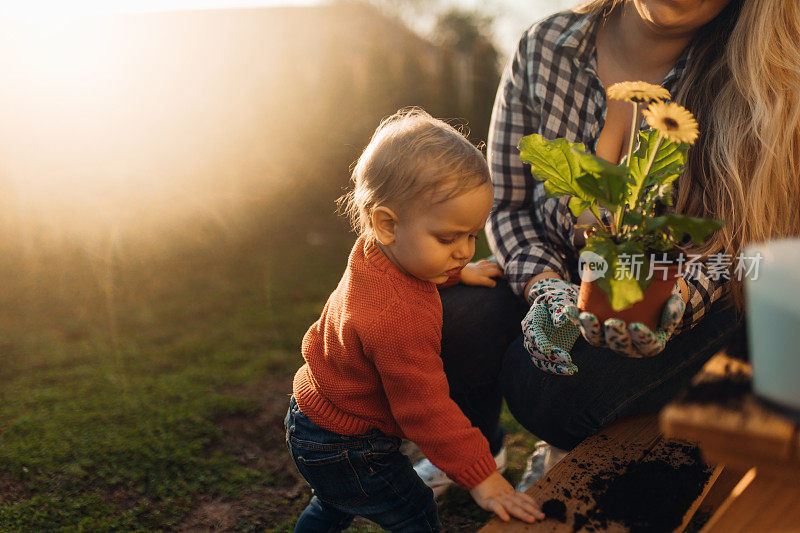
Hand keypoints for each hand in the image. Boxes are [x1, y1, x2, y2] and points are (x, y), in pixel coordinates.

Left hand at [460, 259, 503, 287]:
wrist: (458, 271)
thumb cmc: (468, 278)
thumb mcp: (479, 281)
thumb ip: (487, 282)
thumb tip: (495, 284)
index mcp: (485, 272)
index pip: (497, 272)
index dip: (502, 275)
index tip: (507, 278)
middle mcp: (483, 268)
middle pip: (494, 266)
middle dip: (501, 269)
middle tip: (505, 271)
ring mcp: (478, 265)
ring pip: (489, 263)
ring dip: (495, 264)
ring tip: (499, 266)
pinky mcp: (473, 265)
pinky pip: (482, 262)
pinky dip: (487, 262)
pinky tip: (487, 262)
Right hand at [470, 471, 544, 523]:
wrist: (474, 472)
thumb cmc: (486, 484)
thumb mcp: (499, 490)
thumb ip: (508, 496)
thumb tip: (518, 503)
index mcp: (509, 493)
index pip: (524, 498)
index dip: (533, 504)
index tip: (541, 509)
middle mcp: (506, 495)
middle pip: (522, 504)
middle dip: (533, 511)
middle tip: (542, 517)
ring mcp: (498, 498)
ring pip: (512, 507)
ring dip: (522, 513)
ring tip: (531, 519)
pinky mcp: (487, 501)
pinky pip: (495, 507)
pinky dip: (501, 512)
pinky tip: (506, 518)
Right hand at [521, 278, 580, 374]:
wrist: (564, 305)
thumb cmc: (561, 299)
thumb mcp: (561, 299)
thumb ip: (559, 308)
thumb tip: (559, 322)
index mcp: (532, 319)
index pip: (531, 332)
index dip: (539, 342)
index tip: (548, 350)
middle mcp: (531, 334)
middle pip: (534, 349)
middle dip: (550, 357)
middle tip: (569, 360)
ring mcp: (538, 345)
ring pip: (539, 361)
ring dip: (554, 368)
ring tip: (572, 370)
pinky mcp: (548, 353)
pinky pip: (548, 365)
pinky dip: (559, 370)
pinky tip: (573, 370)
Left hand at [563, 283, 685, 357]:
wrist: (646, 298)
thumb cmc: (662, 302)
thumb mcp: (673, 303)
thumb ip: (674, 306)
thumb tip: (672, 304)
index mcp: (650, 343)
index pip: (648, 347)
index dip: (642, 339)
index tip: (636, 327)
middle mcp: (628, 345)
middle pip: (619, 346)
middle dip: (615, 335)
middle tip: (612, 323)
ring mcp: (608, 338)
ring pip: (597, 339)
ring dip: (590, 329)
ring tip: (586, 316)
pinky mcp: (594, 327)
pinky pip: (583, 325)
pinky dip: (575, 318)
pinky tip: (569, 308)